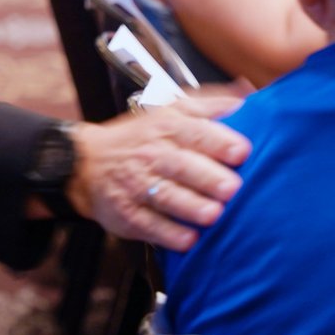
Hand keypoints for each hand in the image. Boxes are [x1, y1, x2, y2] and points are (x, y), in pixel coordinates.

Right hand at [66, 91, 250, 252]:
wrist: (87, 163)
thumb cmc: (140, 139)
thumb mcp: (170, 112)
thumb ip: (209, 104)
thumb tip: (246, 95)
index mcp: (166, 128)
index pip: (193, 131)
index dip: (218, 141)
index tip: (241, 151)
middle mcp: (152, 155)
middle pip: (181, 164)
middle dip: (207, 177)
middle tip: (231, 188)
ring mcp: (137, 184)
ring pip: (165, 195)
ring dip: (191, 206)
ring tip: (213, 215)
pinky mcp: (127, 213)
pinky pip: (149, 224)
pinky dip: (169, 234)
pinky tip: (189, 240)